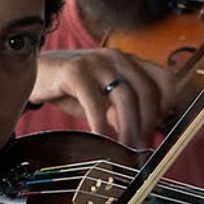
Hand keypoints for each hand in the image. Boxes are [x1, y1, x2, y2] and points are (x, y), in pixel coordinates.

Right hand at [30, 49, 173, 143]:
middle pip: (147, 91)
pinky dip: (101, 125)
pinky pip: (95, 102)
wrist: (35, 74)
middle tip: (140, 144)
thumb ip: (124, 112)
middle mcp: (117, 57)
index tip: (159, 128)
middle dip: (147, 122)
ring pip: (125, 97)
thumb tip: (145, 136)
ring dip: (128, 127)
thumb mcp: (104, 100)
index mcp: (129, 61)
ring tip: (124, 146)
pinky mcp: (75, 71)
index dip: (167, 106)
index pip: (165, 79)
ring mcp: (97, 61)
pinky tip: (101, 138)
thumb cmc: (72, 88)